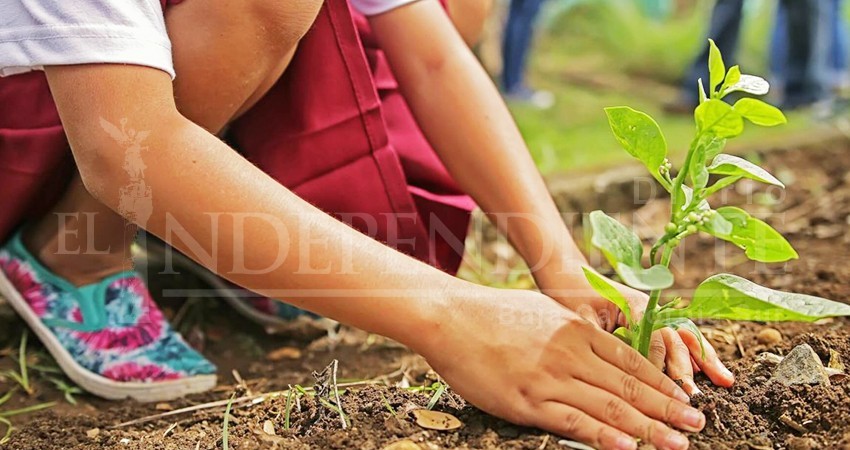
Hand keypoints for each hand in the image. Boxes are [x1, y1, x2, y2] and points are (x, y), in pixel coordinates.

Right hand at [422, 288, 704, 449]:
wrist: (450, 317)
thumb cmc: (493, 313)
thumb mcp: (544, 312)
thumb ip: (574, 332)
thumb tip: (598, 347)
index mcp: (577, 330)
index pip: (632, 362)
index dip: (663, 383)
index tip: (685, 398)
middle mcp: (571, 354)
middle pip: (630, 387)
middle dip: (668, 408)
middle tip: (697, 424)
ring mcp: (550, 378)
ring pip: (610, 407)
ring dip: (649, 428)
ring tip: (677, 442)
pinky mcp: (527, 401)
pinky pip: (573, 422)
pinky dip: (604, 437)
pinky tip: (628, 448)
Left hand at [542, 273, 734, 395]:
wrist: (571, 277)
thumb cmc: (573, 298)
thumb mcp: (582, 319)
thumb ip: (601, 341)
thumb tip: (614, 370)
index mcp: (634, 305)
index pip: (652, 338)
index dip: (657, 364)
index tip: (658, 388)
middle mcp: (651, 309)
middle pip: (674, 339)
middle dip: (684, 368)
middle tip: (692, 395)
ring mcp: (657, 314)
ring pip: (686, 338)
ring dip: (704, 360)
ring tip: (725, 381)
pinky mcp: (658, 322)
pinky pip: (683, 339)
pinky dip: (699, 355)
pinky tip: (716, 373)